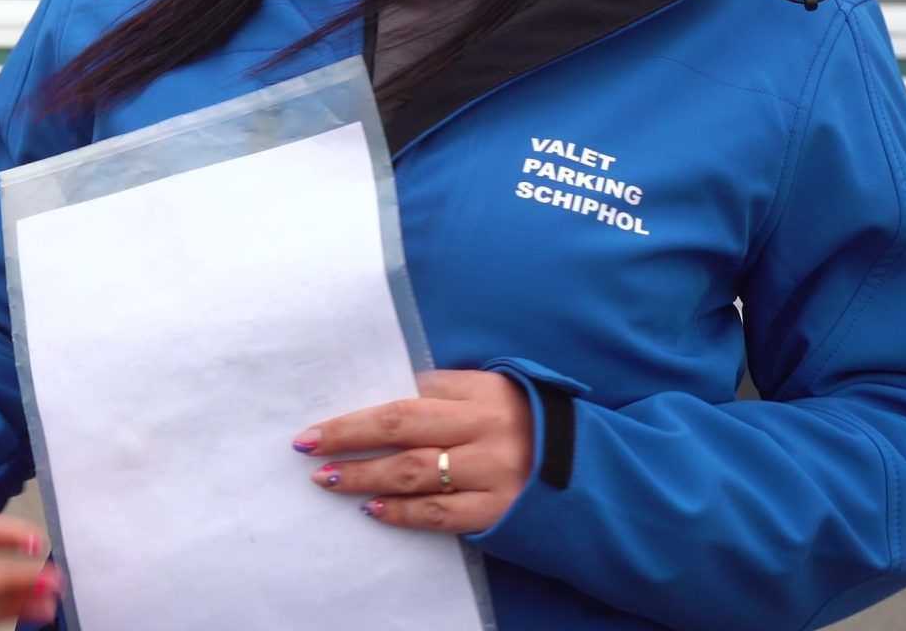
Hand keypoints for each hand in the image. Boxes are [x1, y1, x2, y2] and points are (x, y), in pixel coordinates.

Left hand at [297, 370, 532, 533]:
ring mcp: (493, 472)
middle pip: (402, 424)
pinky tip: (372, 509)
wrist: (598, 477)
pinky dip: (402, 512)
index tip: (326, 419)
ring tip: (327, 478)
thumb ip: (453, 394)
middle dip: (348, 434)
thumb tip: (394, 395)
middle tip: (307, 443)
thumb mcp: (501, 394)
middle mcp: (486, 428)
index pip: (415, 393)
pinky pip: (439, 513)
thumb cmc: (537, 428)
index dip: (366, 408)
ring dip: (363, 475)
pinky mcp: (499, 511)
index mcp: (484, 392)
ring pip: (413, 471)